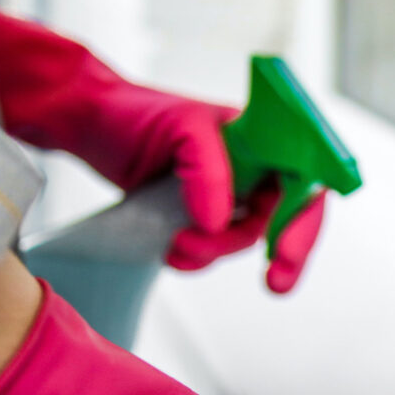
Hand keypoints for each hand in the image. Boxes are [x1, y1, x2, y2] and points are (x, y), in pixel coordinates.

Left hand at [0, 7, 323, 292]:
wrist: (88, 126)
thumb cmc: (133, 112)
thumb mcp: (178, 130)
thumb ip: (207, 171)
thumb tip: (219, 220)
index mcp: (259, 134)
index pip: (306, 173)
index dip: (305, 213)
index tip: (286, 247)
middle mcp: (251, 163)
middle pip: (287, 214)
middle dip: (284, 251)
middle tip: (275, 282)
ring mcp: (228, 190)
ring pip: (246, 236)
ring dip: (217, 252)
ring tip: (179, 246)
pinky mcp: (202, 213)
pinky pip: (216, 246)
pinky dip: (198, 258)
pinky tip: (173, 253)